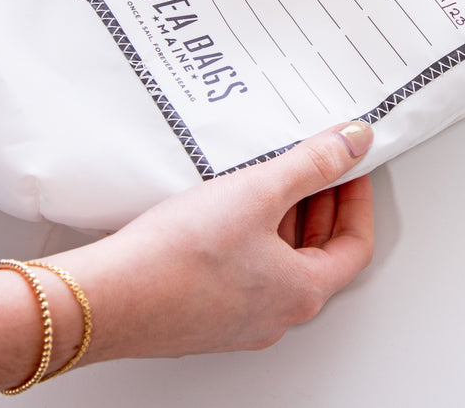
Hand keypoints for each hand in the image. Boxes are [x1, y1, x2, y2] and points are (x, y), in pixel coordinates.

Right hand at [51, 121, 374, 359]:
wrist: (106, 298)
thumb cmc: (179, 257)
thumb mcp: (259, 191)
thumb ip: (312, 163)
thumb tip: (354, 145)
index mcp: (301, 292)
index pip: (355, 245)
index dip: (357, 200)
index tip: (350, 169)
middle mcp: (275, 315)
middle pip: (317, 255)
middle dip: (319, 206)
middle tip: (312, 167)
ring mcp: (236, 319)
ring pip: (277, 263)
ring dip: (280, 220)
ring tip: (264, 178)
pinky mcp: (201, 314)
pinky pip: (241, 273)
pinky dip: (246, 237)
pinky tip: (222, 208)